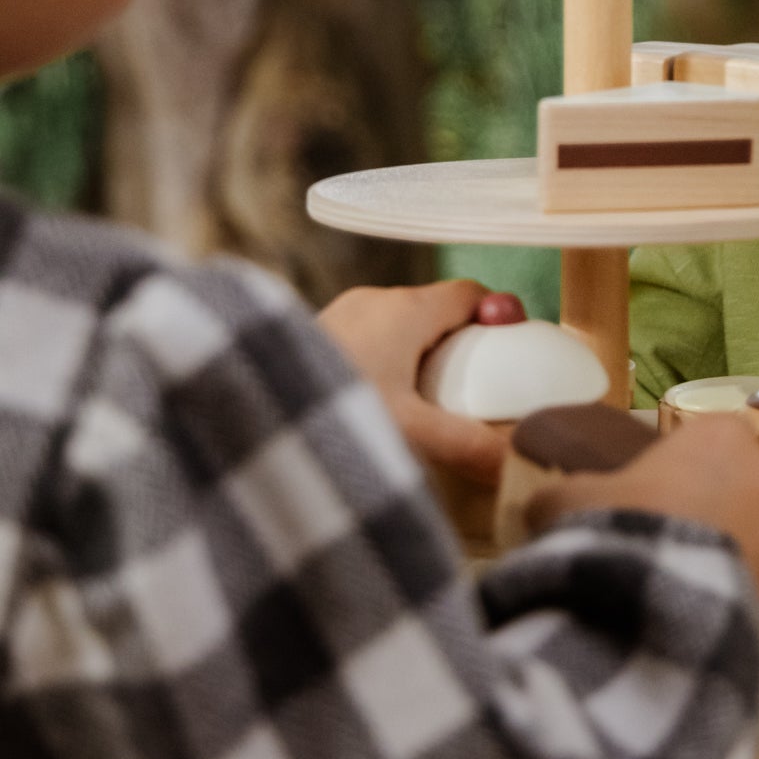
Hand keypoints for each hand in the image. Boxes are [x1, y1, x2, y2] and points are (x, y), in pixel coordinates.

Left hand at [318, 279, 509, 482]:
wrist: (241, 413)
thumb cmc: (327, 413)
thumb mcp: (411, 436)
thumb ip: (469, 448)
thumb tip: (517, 463)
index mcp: (405, 310)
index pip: (470, 295)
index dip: (499, 318)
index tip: (512, 354)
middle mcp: (371, 303)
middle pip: (435, 314)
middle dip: (460, 348)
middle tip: (473, 395)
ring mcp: (336, 319)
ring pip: (396, 330)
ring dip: (417, 362)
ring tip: (425, 412)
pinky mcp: (310, 341)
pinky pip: (364, 345)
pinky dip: (382, 371)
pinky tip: (377, 412)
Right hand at [524, 414, 758, 603]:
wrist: (651, 600)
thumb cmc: (619, 523)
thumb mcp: (569, 497)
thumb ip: (566, 491)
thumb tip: (546, 504)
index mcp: (723, 433)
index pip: (714, 432)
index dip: (687, 457)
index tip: (659, 482)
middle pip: (743, 477)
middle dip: (716, 497)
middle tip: (670, 525)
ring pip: (756, 527)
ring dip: (728, 541)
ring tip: (679, 569)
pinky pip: (754, 573)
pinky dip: (730, 582)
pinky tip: (692, 600)